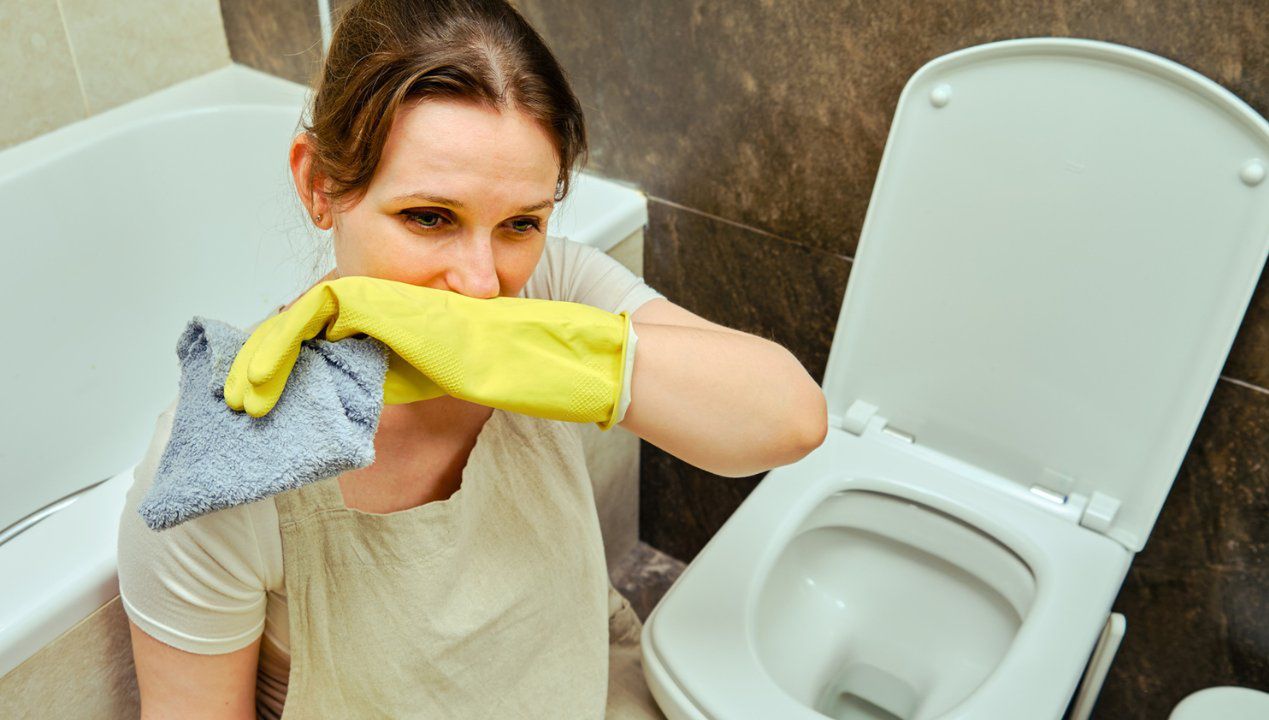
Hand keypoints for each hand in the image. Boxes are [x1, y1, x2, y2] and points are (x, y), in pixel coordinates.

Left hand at [224, 276, 631, 428]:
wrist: (522, 353)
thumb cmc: (487, 363)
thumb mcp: (417, 377)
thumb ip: (378, 377)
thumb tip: (337, 403)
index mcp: (383, 317)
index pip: (318, 333)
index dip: (283, 361)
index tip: (260, 399)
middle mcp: (373, 301)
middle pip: (298, 323)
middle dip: (261, 360)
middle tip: (237, 400)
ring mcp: (374, 294)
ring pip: (296, 317)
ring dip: (261, 356)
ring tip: (240, 396)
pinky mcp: (376, 297)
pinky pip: (311, 315)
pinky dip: (280, 344)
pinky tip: (260, 376)